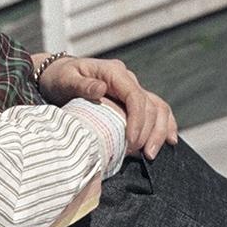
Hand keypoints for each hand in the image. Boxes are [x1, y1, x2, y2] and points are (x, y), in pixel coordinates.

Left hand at [38, 54, 177, 159]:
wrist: (58, 75)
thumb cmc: (60, 78)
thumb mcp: (65, 79)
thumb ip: (81, 85)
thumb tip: (100, 89)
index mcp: (114, 72)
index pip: (135, 96)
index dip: (138, 119)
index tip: (132, 140)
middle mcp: (127, 79)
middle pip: (150, 105)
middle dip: (149, 132)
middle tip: (142, 154)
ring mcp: (132, 89)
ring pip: (158, 108)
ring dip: (160, 131)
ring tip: (151, 154)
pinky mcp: (132, 100)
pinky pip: (156, 110)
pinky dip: (165, 125)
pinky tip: (169, 140)